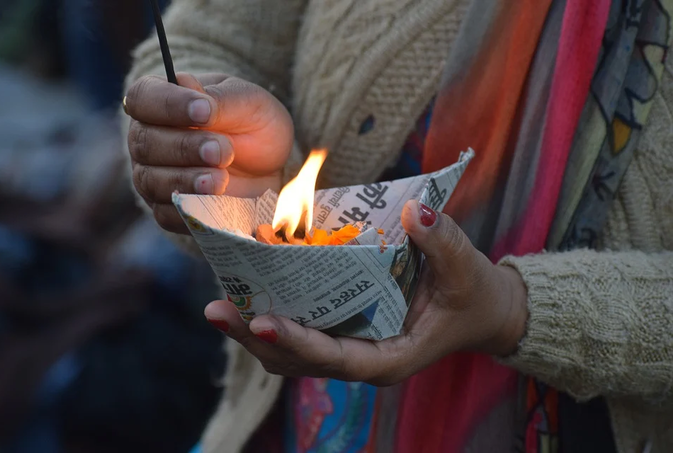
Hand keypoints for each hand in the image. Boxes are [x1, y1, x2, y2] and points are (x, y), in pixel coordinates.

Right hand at [125, 73, 293, 233]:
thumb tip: (192, 92)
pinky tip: (216, 203)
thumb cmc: (253, 124)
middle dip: (184, 147)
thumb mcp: (248, 102)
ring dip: (186, 181)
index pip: (144, 97)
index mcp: (161, 101)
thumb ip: (221, 98)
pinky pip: (167, 215)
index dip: (169, 105)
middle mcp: (148, 138)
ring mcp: (153, 177)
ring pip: (152, 181)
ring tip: (221, 179)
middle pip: (145, 143)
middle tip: (222, 150)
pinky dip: (190, 211)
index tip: (204, 111)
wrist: (270, 166)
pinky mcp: (167, 210)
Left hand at [205, 200, 528, 385]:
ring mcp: (348, 348)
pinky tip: (246, 289)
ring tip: (218, 303)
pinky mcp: (342, 331)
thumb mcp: (466, 268)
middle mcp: (361, 359)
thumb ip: (442, 241)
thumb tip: (415, 211)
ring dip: (253, 330)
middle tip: (216, 309)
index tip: (260, 320)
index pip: (336, 358)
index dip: (296, 342)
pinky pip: (299, 330)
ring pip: (290, 352)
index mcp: (390, 356)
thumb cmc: (472, 294)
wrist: (479, 310)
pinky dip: (271, 313)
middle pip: (297, 360)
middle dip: (255, 337)